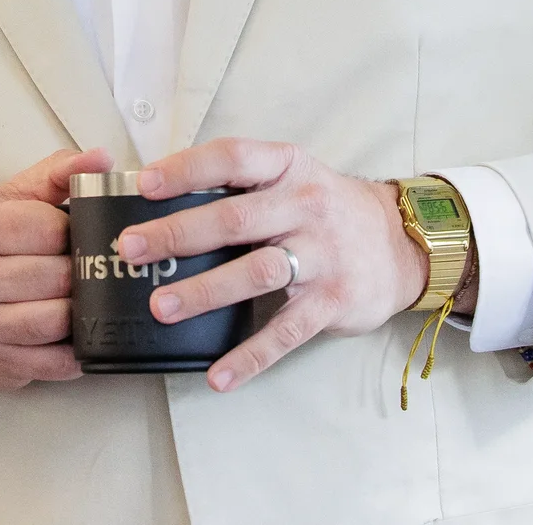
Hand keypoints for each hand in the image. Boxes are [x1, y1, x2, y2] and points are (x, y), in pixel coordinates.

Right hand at [0, 146, 112, 391]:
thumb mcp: (7, 201)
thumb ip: (56, 174)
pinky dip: (77, 349)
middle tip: (85, 268)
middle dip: (82, 273)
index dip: (76, 232)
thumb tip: (102, 158)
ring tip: (83, 297)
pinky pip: (57, 363)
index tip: (74, 234)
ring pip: (59, 321)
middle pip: (59, 277)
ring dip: (81, 310)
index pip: (52, 230)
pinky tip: (77, 332)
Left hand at [121, 139, 475, 391]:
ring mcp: (322, 255)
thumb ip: (239, 185)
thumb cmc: (325, 208)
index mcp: (287, 167)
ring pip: (256, 272)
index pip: (232, 159)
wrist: (401, 243)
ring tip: (162, 307)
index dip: (186, 170)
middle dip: (177, 234)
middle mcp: (305, 206)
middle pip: (234, 219)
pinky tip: (219, 375)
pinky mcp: (333, 301)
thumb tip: (159, 199)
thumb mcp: (291, 177)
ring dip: (205, 291)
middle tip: (131, 249)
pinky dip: (251, 355)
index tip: (144, 185)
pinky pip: (286, 331)